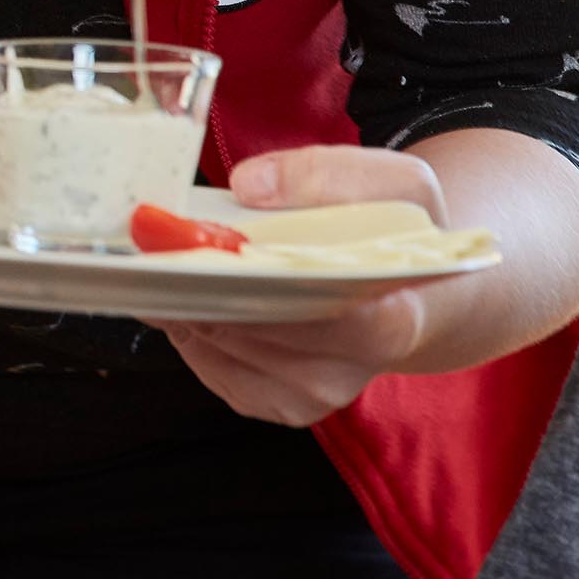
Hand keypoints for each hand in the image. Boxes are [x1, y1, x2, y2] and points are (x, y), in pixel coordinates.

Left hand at [149, 146, 444, 426]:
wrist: (418, 296)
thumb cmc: (404, 238)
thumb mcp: (394, 184)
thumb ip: (327, 176)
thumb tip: (248, 185)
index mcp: (395, 317)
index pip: (332, 319)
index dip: (267, 287)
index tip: (215, 250)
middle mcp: (352, 368)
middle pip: (258, 333)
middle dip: (205, 286)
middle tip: (160, 243)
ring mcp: (313, 394)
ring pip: (224, 351)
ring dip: (188, 304)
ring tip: (165, 262)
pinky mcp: (279, 402)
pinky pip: (213, 369)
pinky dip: (189, 330)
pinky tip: (184, 294)